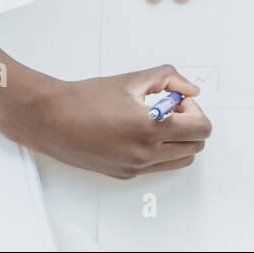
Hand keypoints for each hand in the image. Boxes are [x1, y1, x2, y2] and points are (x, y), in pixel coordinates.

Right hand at [20, 65, 210, 178]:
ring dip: (178, 140)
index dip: (195, 110)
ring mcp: (136, 167)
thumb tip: (190, 90)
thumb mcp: (132, 79)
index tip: (178, 100)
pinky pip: (159, 166)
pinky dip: (161, 150)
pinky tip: (141, 132)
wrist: (52, 119)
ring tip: (156, 121)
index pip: (201, 129)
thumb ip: (169, 79)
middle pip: (195, 146)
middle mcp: (145, 153)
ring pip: (181, 160)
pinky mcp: (125, 174)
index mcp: (151, 128)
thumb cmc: (85, 99)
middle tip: (170, 108)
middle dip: (190, 124)